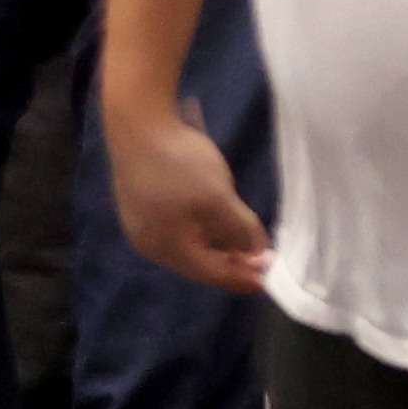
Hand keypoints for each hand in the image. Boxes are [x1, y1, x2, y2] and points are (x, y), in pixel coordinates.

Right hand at [104, 100, 269, 299]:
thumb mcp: (218, 198)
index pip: (211, 273)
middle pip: (197, 263)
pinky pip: (178, 230)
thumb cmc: (180, 165)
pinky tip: (216, 223)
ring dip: (217, 248)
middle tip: (261, 262)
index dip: (242, 277)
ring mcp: (143, 226)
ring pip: (188, 247)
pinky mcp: (143, 207)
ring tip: (244, 245)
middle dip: (230, 264)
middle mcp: (151, 244)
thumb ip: (239, 230)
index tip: (269, 281)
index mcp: (168, 248)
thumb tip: (258, 256)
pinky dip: (202, 233)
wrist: (139, 127)